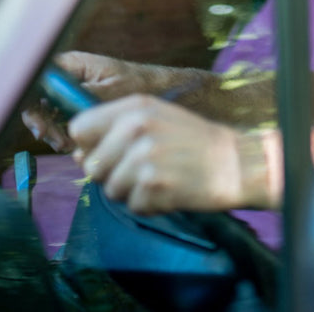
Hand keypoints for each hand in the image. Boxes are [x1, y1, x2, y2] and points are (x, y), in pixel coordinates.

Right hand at [21, 51, 156, 150]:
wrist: (160, 91)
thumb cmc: (138, 83)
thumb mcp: (111, 90)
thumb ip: (83, 94)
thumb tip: (55, 101)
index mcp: (71, 65)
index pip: (35, 81)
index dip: (32, 105)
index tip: (42, 128)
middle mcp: (66, 78)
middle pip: (37, 101)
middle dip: (44, 125)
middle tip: (59, 143)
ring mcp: (70, 93)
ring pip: (48, 115)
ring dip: (55, 133)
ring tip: (70, 147)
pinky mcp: (77, 107)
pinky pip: (62, 122)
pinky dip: (65, 135)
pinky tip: (76, 146)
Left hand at [68, 95, 268, 213]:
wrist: (237, 163)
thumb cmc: (195, 142)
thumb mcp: (157, 119)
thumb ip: (115, 130)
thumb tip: (76, 156)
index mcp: (135, 107)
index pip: (80, 128)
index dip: (90, 145)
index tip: (109, 152)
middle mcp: (136, 127)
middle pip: (90, 164)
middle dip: (112, 174)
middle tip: (146, 169)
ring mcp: (144, 157)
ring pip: (110, 189)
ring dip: (133, 192)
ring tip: (161, 178)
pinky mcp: (153, 185)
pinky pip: (132, 205)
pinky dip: (150, 205)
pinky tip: (171, 190)